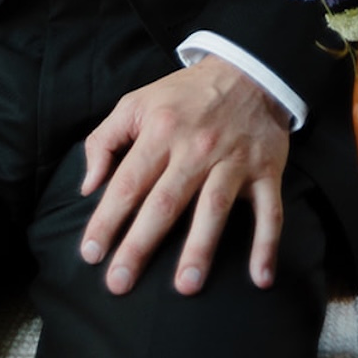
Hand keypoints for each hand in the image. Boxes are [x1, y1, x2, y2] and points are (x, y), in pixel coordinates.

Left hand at [79, 57, 289, 296]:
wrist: (246, 71)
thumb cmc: (183, 96)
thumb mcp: (136, 103)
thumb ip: (104, 140)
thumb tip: (88, 186)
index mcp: (160, 131)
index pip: (128, 182)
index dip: (107, 219)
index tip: (90, 254)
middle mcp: (196, 148)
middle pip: (165, 202)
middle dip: (140, 244)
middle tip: (120, 282)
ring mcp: (233, 160)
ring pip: (214, 208)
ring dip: (200, 248)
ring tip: (185, 286)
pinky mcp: (266, 170)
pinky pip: (268, 211)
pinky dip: (266, 244)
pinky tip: (260, 279)